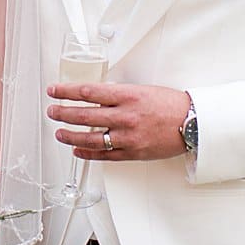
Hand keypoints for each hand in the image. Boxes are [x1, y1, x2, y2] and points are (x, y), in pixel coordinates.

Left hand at [46, 81, 191, 160]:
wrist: (192, 123)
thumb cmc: (170, 104)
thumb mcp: (142, 90)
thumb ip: (118, 94)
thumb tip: (95, 96)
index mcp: (127, 95)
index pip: (88, 91)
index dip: (66, 91)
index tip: (54, 90)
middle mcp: (125, 116)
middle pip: (84, 115)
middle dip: (63, 113)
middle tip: (51, 111)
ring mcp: (128, 136)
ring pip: (90, 138)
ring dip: (70, 136)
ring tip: (59, 133)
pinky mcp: (132, 152)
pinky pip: (104, 154)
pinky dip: (88, 153)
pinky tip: (77, 151)